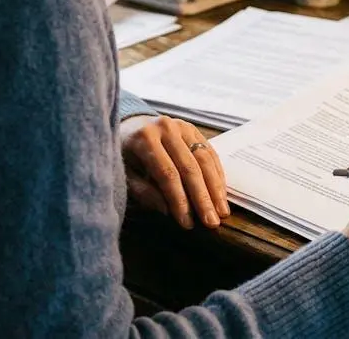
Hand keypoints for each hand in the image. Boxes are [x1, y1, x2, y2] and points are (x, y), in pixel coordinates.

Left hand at [119, 115, 229, 229]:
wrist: (130, 125)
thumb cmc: (126, 156)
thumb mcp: (126, 176)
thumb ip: (144, 193)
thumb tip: (168, 211)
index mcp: (145, 139)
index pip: (167, 173)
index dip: (179, 200)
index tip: (187, 223)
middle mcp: (166, 128)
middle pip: (189, 167)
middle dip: (202, 198)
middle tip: (211, 223)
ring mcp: (182, 126)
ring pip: (204, 160)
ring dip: (215, 189)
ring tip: (222, 212)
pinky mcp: (193, 129)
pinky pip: (210, 153)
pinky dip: (217, 175)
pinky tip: (221, 194)